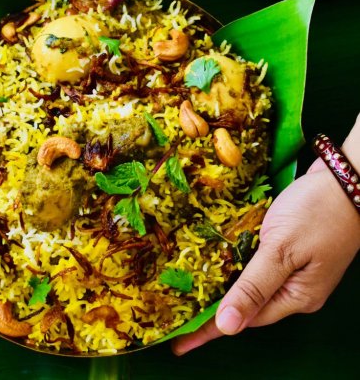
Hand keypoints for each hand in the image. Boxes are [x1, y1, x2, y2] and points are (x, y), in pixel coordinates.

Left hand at [172, 128, 359, 354]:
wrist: (345, 179)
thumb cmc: (316, 213)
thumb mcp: (281, 250)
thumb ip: (253, 287)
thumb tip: (228, 326)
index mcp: (296, 296)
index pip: (245, 318)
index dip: (211, 328)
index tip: (180, 342)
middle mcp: (294, 288)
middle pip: (246, 303)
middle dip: (213, 308)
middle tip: (178, 313)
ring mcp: (293, 267)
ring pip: (250, 282)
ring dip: (222, 284)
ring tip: (189, 290)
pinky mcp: (289, 247)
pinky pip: (256, 262)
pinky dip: (236, 262)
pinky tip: (216, 259)